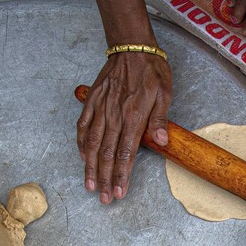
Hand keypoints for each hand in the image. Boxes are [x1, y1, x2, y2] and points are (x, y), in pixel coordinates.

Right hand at [76, 52, 172, 203]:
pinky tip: (81, 158)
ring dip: (90, 167)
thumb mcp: (165, 93)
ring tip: (90, 186)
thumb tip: (161, 140)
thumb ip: (160, 119)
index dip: (121, 175)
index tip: (120, 192)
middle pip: (106, 154)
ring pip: (91, 144)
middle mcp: (114, 115)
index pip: (125, 153)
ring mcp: (100, 108)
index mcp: (133, 115)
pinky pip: (83, 126)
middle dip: (105, 179)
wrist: (131, 46)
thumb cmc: (151, 70)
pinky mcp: (91, 101)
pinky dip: (80, 144)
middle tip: (104, 198)